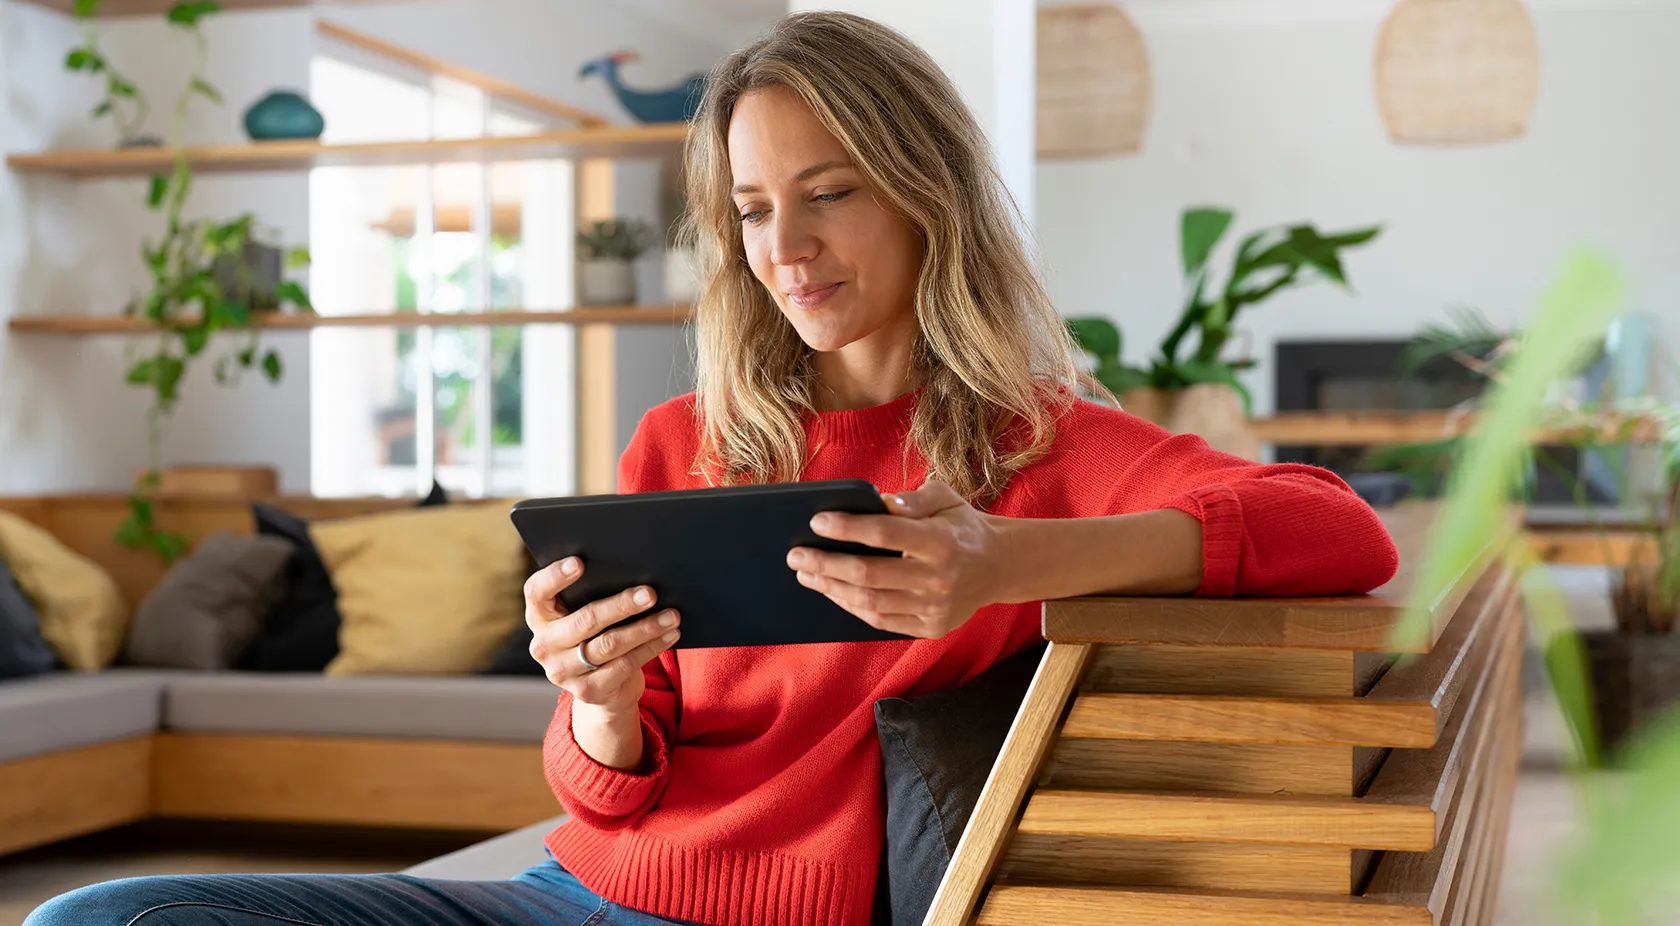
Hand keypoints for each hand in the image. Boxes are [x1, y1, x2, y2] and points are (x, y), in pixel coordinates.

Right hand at [524, 557, 680, 713]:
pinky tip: (669, 635)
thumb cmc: (596, 635)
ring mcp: (563, 672)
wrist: (603, 688)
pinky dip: (651, 647)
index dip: (554, 576)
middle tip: (650, 593)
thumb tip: (635, 575)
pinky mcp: (587, 691)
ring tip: (671, 615)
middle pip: (585, 619)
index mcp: (539, 617)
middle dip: (621, 604)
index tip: (579, 562)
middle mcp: (544, 646)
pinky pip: (624, 665)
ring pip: (609, 644)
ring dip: (645, 628)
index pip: (536, 592)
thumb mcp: (586, 616)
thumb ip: (593, 596)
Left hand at [787, 479, 1003, 638]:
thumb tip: (876, 503)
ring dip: (831, 588)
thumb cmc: (960, 525)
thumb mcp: (945, 498)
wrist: (999, 565)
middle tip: (796, 555)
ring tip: (807, 574)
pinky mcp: (932, 627)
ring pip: (870, 602)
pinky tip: (833, 591)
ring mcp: (935, 608)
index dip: (847, 528)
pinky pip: (882, 620)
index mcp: (941, 540)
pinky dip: (852, 606)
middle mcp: (938, 578)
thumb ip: (912, 498)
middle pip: (869, 574)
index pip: (885, 534)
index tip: (817, 521)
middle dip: (825, 564)